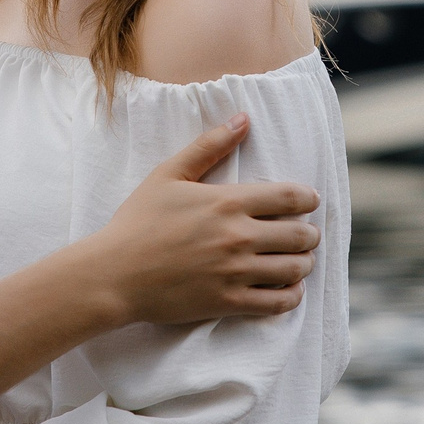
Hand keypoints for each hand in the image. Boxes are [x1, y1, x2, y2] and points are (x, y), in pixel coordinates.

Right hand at [90, 115, 322, 324]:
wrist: (114, 274)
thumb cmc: (138, 221)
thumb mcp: (168, 174)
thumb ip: (208, 145)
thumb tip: (243, 119)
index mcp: (228, 202)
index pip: (291, 197)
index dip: (308, 198)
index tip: (309, 201)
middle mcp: (238, 237)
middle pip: (300, 235)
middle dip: (310, 233)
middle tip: (305, 233)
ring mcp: (235, 272)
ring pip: (294, 269)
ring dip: (304, 263)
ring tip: (299, 260)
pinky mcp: (228, 303)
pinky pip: (278, 303)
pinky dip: (291, 296)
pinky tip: (288, 289)